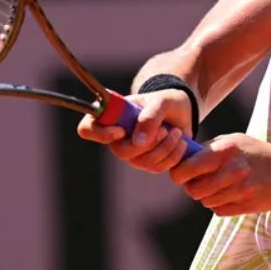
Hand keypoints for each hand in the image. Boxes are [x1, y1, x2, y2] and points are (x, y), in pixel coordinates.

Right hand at [76, 89, 192, 172]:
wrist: (182, 111)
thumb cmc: (167, 101)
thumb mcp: (162, 101)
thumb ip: (150, 117)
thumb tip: (138, 143)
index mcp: (112, 115)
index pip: (88, 129)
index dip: (100, 134)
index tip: (122, 130)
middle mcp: (116, 136)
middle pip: (120, 152)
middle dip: (149, 143)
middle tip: (165, 130)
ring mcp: (131, 152)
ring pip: (141, 162)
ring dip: (165, 148)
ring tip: (177, 132)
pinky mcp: (147, 162)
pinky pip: (156, 168)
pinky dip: (172, 156)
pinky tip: (180, 143)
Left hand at [169, 134, 270, 215]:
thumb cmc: (256, 153)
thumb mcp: (234, 140)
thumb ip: (208, 149)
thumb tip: (182, 159)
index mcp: (225, 150)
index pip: (188, 168)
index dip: (178, 173)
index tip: (180, 174)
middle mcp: (232, 171)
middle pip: (194, 190)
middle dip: (192, 187)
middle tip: (198, 181)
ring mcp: (240, 190)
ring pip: (206, 202)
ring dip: (207, 196)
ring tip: (218, 185)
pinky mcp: (246, 206)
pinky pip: (219, 210)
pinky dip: (219, 204)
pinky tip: (229, 194)